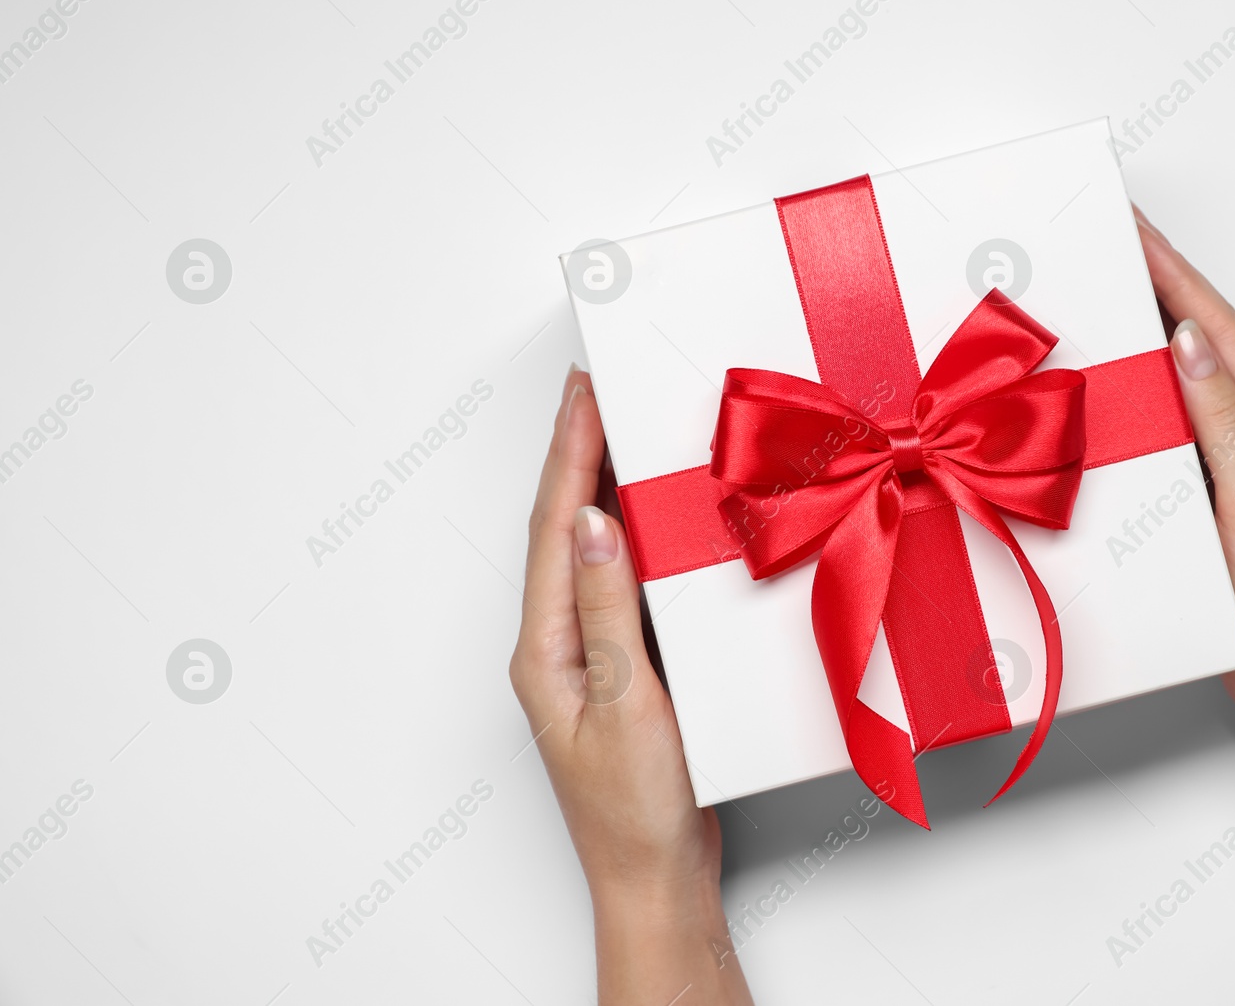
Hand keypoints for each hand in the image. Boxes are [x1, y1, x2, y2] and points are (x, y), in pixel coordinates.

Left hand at [510, 366, 751, 1003]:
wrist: (657, 879)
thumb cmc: (637, 810)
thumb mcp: (627, 703)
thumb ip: (608, 610)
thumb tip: (590, 521)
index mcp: (545, 649)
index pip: (553, 529)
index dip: (568, 453)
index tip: (585, 391)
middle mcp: (558, 645)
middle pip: (563, 529)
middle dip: (577, 454)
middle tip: (597, 387)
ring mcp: (589, 656)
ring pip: (592, 553)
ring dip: (604, 488)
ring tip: (623, 429)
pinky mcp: (624, 669)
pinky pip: (625, 586)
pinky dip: (639, 540)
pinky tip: (658, 517)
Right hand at [1133, 208, 1234, 729]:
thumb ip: (1225, 424)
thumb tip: (1189, 346)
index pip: (1222, 335)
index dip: (1176, 277)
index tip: (1136, 230)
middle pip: (1206, 344)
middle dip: (1158, 288)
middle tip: (1111, 242)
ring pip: (1185, 382)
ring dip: (1146, 336)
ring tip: (1104, 291)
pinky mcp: (1214, 492)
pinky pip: (1173, 428)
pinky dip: (1141, 397)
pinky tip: (1113, 382)